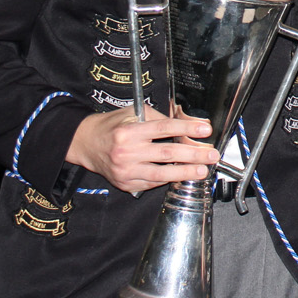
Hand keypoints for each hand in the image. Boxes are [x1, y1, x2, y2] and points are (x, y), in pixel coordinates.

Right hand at [66, 105, 218, 191]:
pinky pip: (151, 183)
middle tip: (211, 155)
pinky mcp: (125, 183)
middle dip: (193, 155)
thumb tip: (186, 124)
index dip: (186, 129)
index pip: (164, 128)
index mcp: (130, 131)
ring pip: (161, 174)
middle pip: (166, 154)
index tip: (205, 130)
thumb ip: (158, 119)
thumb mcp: (133, 113)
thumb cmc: (112, 126)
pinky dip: (168, 180)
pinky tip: (182, 177)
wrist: (86, 143)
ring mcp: (125, 170)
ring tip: (202, 171)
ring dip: (185, 173)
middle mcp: (127, 152)